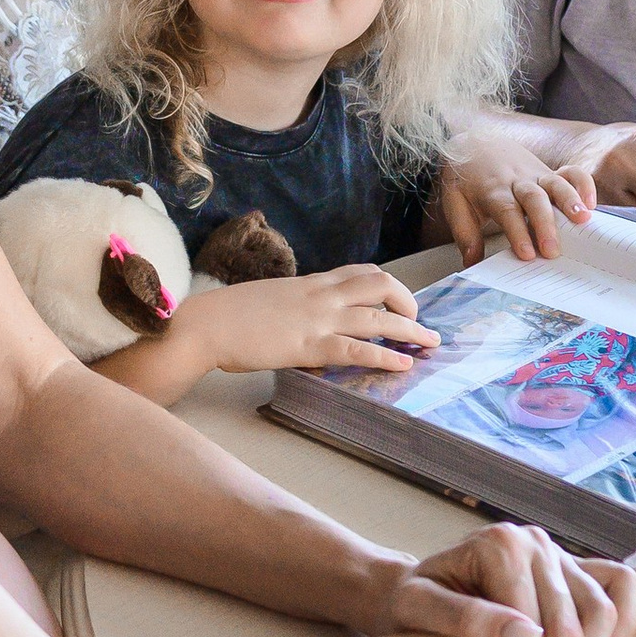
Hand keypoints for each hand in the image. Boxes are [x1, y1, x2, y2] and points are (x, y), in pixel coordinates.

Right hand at [195, 263, 435, 379]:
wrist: (206, 325)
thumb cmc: (229, 316)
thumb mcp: (270, 300)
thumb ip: (295, 307)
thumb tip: (306, 322)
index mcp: (310, 283)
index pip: (359, 272)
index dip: (386, 285)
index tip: (399, 300)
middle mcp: (320, 295)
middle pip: (379, 284)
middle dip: (407, 301)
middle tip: (418, 321)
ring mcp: (317, 319)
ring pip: (377, 317)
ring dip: (410, 329)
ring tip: (430, 342)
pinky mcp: (309, 346)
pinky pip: (356, 350)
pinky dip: (385, 357)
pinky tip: (403, 364)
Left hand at [376, 521, 635, 636]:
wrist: (412, 588)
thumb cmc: (408, 601)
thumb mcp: (418, 607)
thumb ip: (466, 618)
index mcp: (499, 545)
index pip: (527, 632)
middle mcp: (536, 542)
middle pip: (566, 633)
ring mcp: (560, 553)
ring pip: (599, 619)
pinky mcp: (575, 567)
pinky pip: (619, 588)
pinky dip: (622, 624)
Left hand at [433, 118, 595, 265]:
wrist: (475, 141)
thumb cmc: (467, 179)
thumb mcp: (454, 202)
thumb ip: (464, 232)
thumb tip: (471, 261)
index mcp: (493, 191)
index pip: (507, 211)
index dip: (518, 232)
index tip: (527, 254)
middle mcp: (517, 181)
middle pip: (534, 199)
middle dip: (545, 224)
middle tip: (553, 251)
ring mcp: (536, 175)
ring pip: (555, 184)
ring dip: (570, 201)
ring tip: (583, 220)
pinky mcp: (549, 173)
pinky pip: (570, 173)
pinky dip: (583, 184)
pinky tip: (592, 204)